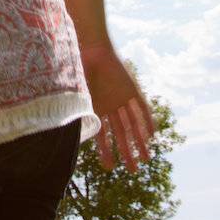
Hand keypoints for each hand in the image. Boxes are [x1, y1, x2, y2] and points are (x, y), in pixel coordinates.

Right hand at [79, 41, 157, 172]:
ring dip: (140, 141)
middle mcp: (110, 105)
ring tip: (146, 159)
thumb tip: (68, 134)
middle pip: (122, 133)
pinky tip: (152, 135)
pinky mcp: (131, 88)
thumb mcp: (76, 95)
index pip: (102, 134)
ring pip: (133, 123)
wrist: (91, 48)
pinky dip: (147, 120)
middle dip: (127, 151)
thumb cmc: (78, 70)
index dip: (106, 150)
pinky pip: (142, 107)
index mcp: (95, 107)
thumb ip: (77, 113)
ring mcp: (121, 98)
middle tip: (134, 170)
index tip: (110, 167)